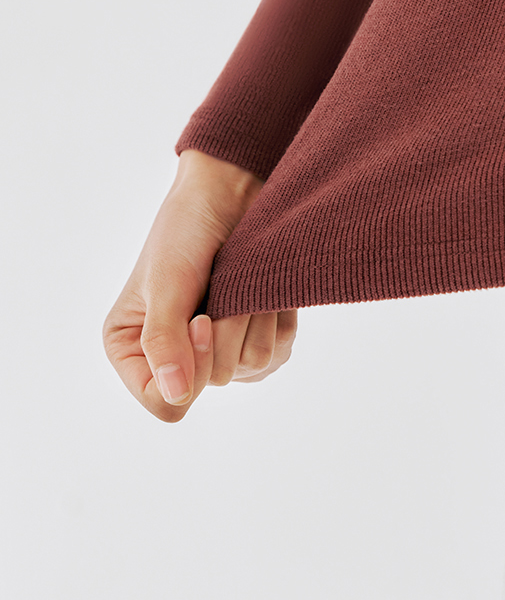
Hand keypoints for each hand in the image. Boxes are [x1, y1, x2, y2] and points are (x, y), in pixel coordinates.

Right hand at [103, 148, 297, 422]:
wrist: (230, 197)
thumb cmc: (185, 232)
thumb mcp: (166, 283)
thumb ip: (164, 342)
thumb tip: (176, 396)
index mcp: (132, 350)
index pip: (163, 402)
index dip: (189, 368)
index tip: (199, 319)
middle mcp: (173, 361)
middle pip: (212, 384)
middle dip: (223, 333)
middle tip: (218, 292)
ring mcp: (218, 354)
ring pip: (250, 367)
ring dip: (251, 318)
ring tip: (237, 284)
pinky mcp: (254, 341)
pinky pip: (277, 353)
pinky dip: (275, 317)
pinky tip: (259, 291)